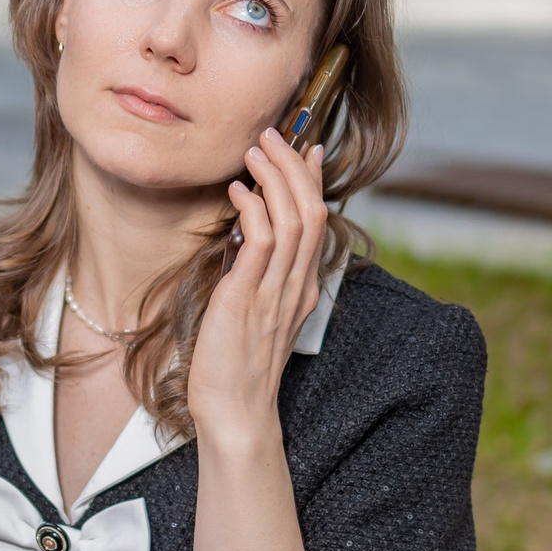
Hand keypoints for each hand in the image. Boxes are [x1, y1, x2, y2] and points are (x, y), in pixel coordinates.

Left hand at [187, 133, 326, 439]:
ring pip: (293, 220)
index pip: (317, 222)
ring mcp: (275, 293)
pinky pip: (261, 243)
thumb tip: (243, 237)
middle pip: (311, 211)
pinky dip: (254, 209)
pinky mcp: (248, 300)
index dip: (313, 182)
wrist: (235, 414)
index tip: (305, 148)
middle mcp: (295, 286)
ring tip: (254, 150)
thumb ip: (254, 276)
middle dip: (293, 167)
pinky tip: (238, 191)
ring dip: (275, 178)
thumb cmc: (234, 368)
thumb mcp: (251, 313)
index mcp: (301, 289)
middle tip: (272, 136)